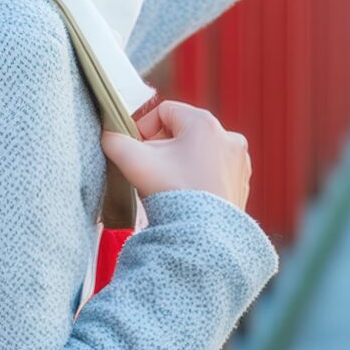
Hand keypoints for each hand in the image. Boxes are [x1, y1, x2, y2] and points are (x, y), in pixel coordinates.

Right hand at [100, 101, 251, 209]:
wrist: (203, 237)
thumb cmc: (172, 194)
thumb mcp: (134, 162)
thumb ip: (114, 141)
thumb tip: (108, 135)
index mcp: (205, 123)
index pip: (164, 112)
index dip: (143, 129)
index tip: (137, 152)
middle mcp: (228, 137)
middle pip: (182, 132)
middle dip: (161, 148)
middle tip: (151, 171)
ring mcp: (238, 161)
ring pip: (198, 152)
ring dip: (180, 163)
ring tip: (169, 185)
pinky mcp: (241, 182)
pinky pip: (213, 171)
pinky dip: (198, 178)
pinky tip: (187, 196)